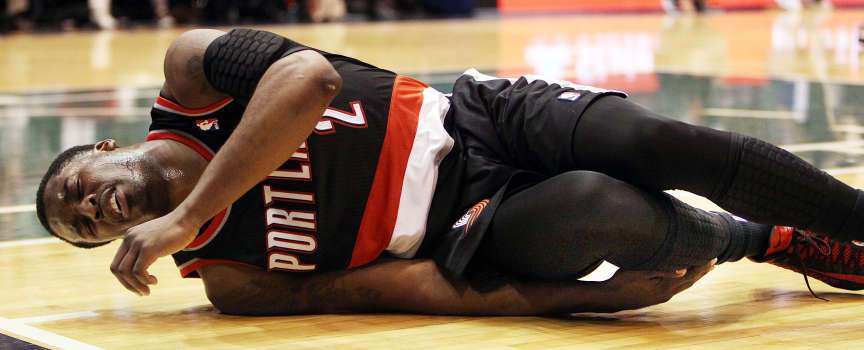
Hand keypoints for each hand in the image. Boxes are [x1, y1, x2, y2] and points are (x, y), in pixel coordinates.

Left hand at [110, 210, 199, 295]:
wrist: (187, 219)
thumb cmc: (175, 231)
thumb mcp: (154, 239)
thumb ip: (145, 248)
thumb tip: (141, 266)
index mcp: (128, 237)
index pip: (116, 263)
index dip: (124, 278)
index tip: (137, 285)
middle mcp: (129, 239)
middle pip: (116, 269)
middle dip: (127, 285)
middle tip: (141, 293)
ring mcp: (138, 243)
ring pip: (126, 272)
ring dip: (136, 286)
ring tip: (147, 291)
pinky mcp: (148, 249)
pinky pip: (138, 271)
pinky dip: (144, 280)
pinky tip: (154, 281)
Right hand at [590, 258, 716, 312]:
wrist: (610, 299)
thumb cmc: (622, 281)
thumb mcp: (639, 272)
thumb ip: (661, 270)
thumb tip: (683, 270)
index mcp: (665, 287)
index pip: (689, 274)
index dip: (701, 265)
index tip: (712, 255)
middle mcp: (666, 294)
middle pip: (690, 281)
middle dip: (702, 270)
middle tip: (715, 261)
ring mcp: (662, 297)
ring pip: (684, 285)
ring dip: (696, 276)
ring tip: (705, 269)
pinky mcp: (657, 297)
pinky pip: (677, 288)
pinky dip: (686, 281)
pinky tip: (684, 277)